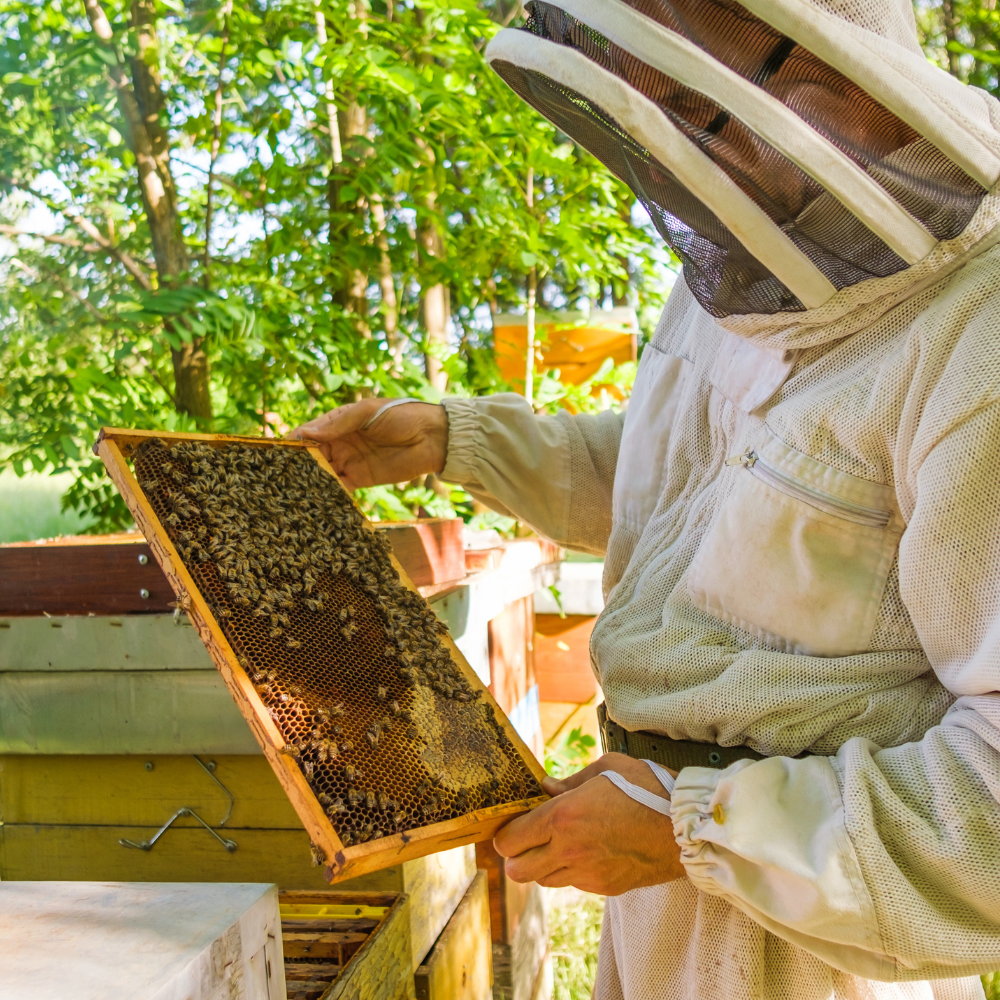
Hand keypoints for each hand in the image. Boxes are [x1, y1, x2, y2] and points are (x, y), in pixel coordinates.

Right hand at [288, 399, 448, 490]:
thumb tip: (307, 434)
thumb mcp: (368, 412)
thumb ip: (338, 424)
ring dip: (310, 482)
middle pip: (312, 456)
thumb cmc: (401, 415)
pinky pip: (341, 487)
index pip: (309, 433)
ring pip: (323, 473)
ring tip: (292, 493)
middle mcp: (340, 442)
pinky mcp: (361, 479)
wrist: (432, 437)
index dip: (293, 443)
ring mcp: (350, 461)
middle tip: (278, 479)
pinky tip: (316, 501)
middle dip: (297, 466)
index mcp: (338, 422)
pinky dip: (329, 494)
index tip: (276, 454)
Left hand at [494, 753, 684, 895]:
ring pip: (543, 881)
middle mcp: (569, 850)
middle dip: (515, 857)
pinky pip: (573, 884)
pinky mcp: (605, 887)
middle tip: (526, 840)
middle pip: (518, 871)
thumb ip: (569, 781)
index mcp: (564, 817)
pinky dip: (570, 871)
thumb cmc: (649, 789)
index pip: (511, 840)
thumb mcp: (607, 768)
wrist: (686, 827)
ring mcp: (587, 873)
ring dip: (542, 865)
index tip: (512, 824)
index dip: (505, 834)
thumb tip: (545, 787)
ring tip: (557, 844)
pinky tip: (586, 852)